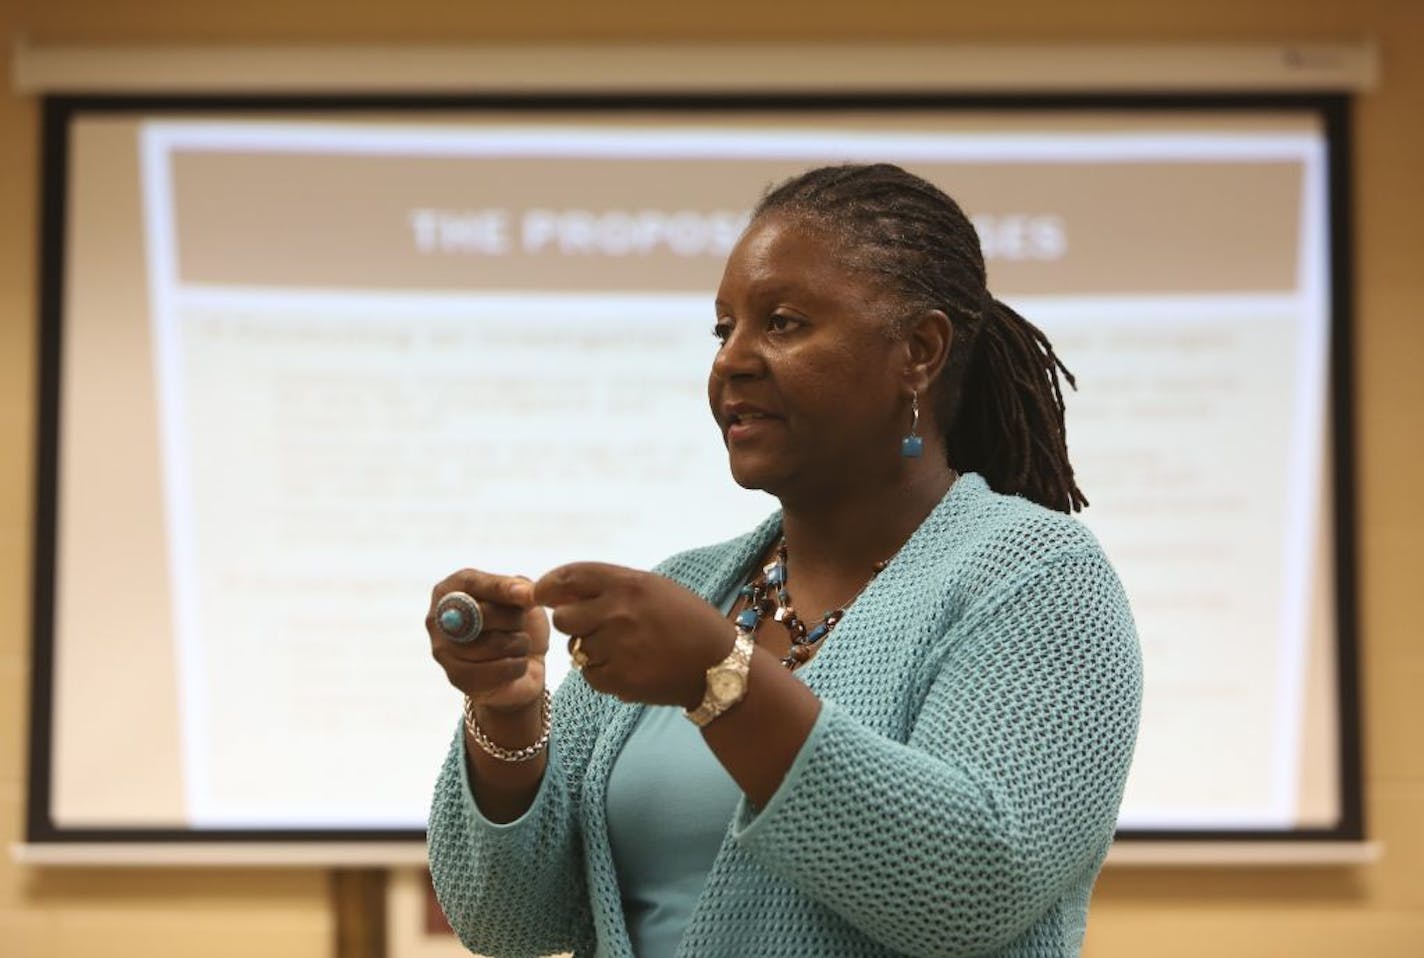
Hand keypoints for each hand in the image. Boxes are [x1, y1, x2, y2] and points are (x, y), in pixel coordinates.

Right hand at [426, 570, 548, 712]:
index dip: (499, 588)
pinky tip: (516, 663)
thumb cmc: (519, 625)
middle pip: (481, 613)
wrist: (524, 666)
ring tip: (518, 644)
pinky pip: (496, 669)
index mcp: (452, 588)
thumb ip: (520, 588)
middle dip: (513, 619)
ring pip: (492, 643)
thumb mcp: (522, 599)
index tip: (525, 594)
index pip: (471, 583)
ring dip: (518, 644)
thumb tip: (523, 591)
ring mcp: (443, 649)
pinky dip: (516, 666)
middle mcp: (438, 617)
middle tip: (520, 625)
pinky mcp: (456, 677)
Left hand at [533, 563, 733, 707]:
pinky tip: (629, 667)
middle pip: (563, 618)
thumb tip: (559, 591)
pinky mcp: (618, 679)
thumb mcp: (654, 588)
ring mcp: (617, 648)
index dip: (548, 585)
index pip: (568, 577)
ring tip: (624, 649)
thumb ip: (610, 586)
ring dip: (591, 649)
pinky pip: (590, 675)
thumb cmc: (686, 621)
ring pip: (576, 649)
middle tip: (595, 627)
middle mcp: (617, 613)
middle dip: (572, 623)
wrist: (717, 664)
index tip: (540, 593)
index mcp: (627, 583)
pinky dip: (603, 673)